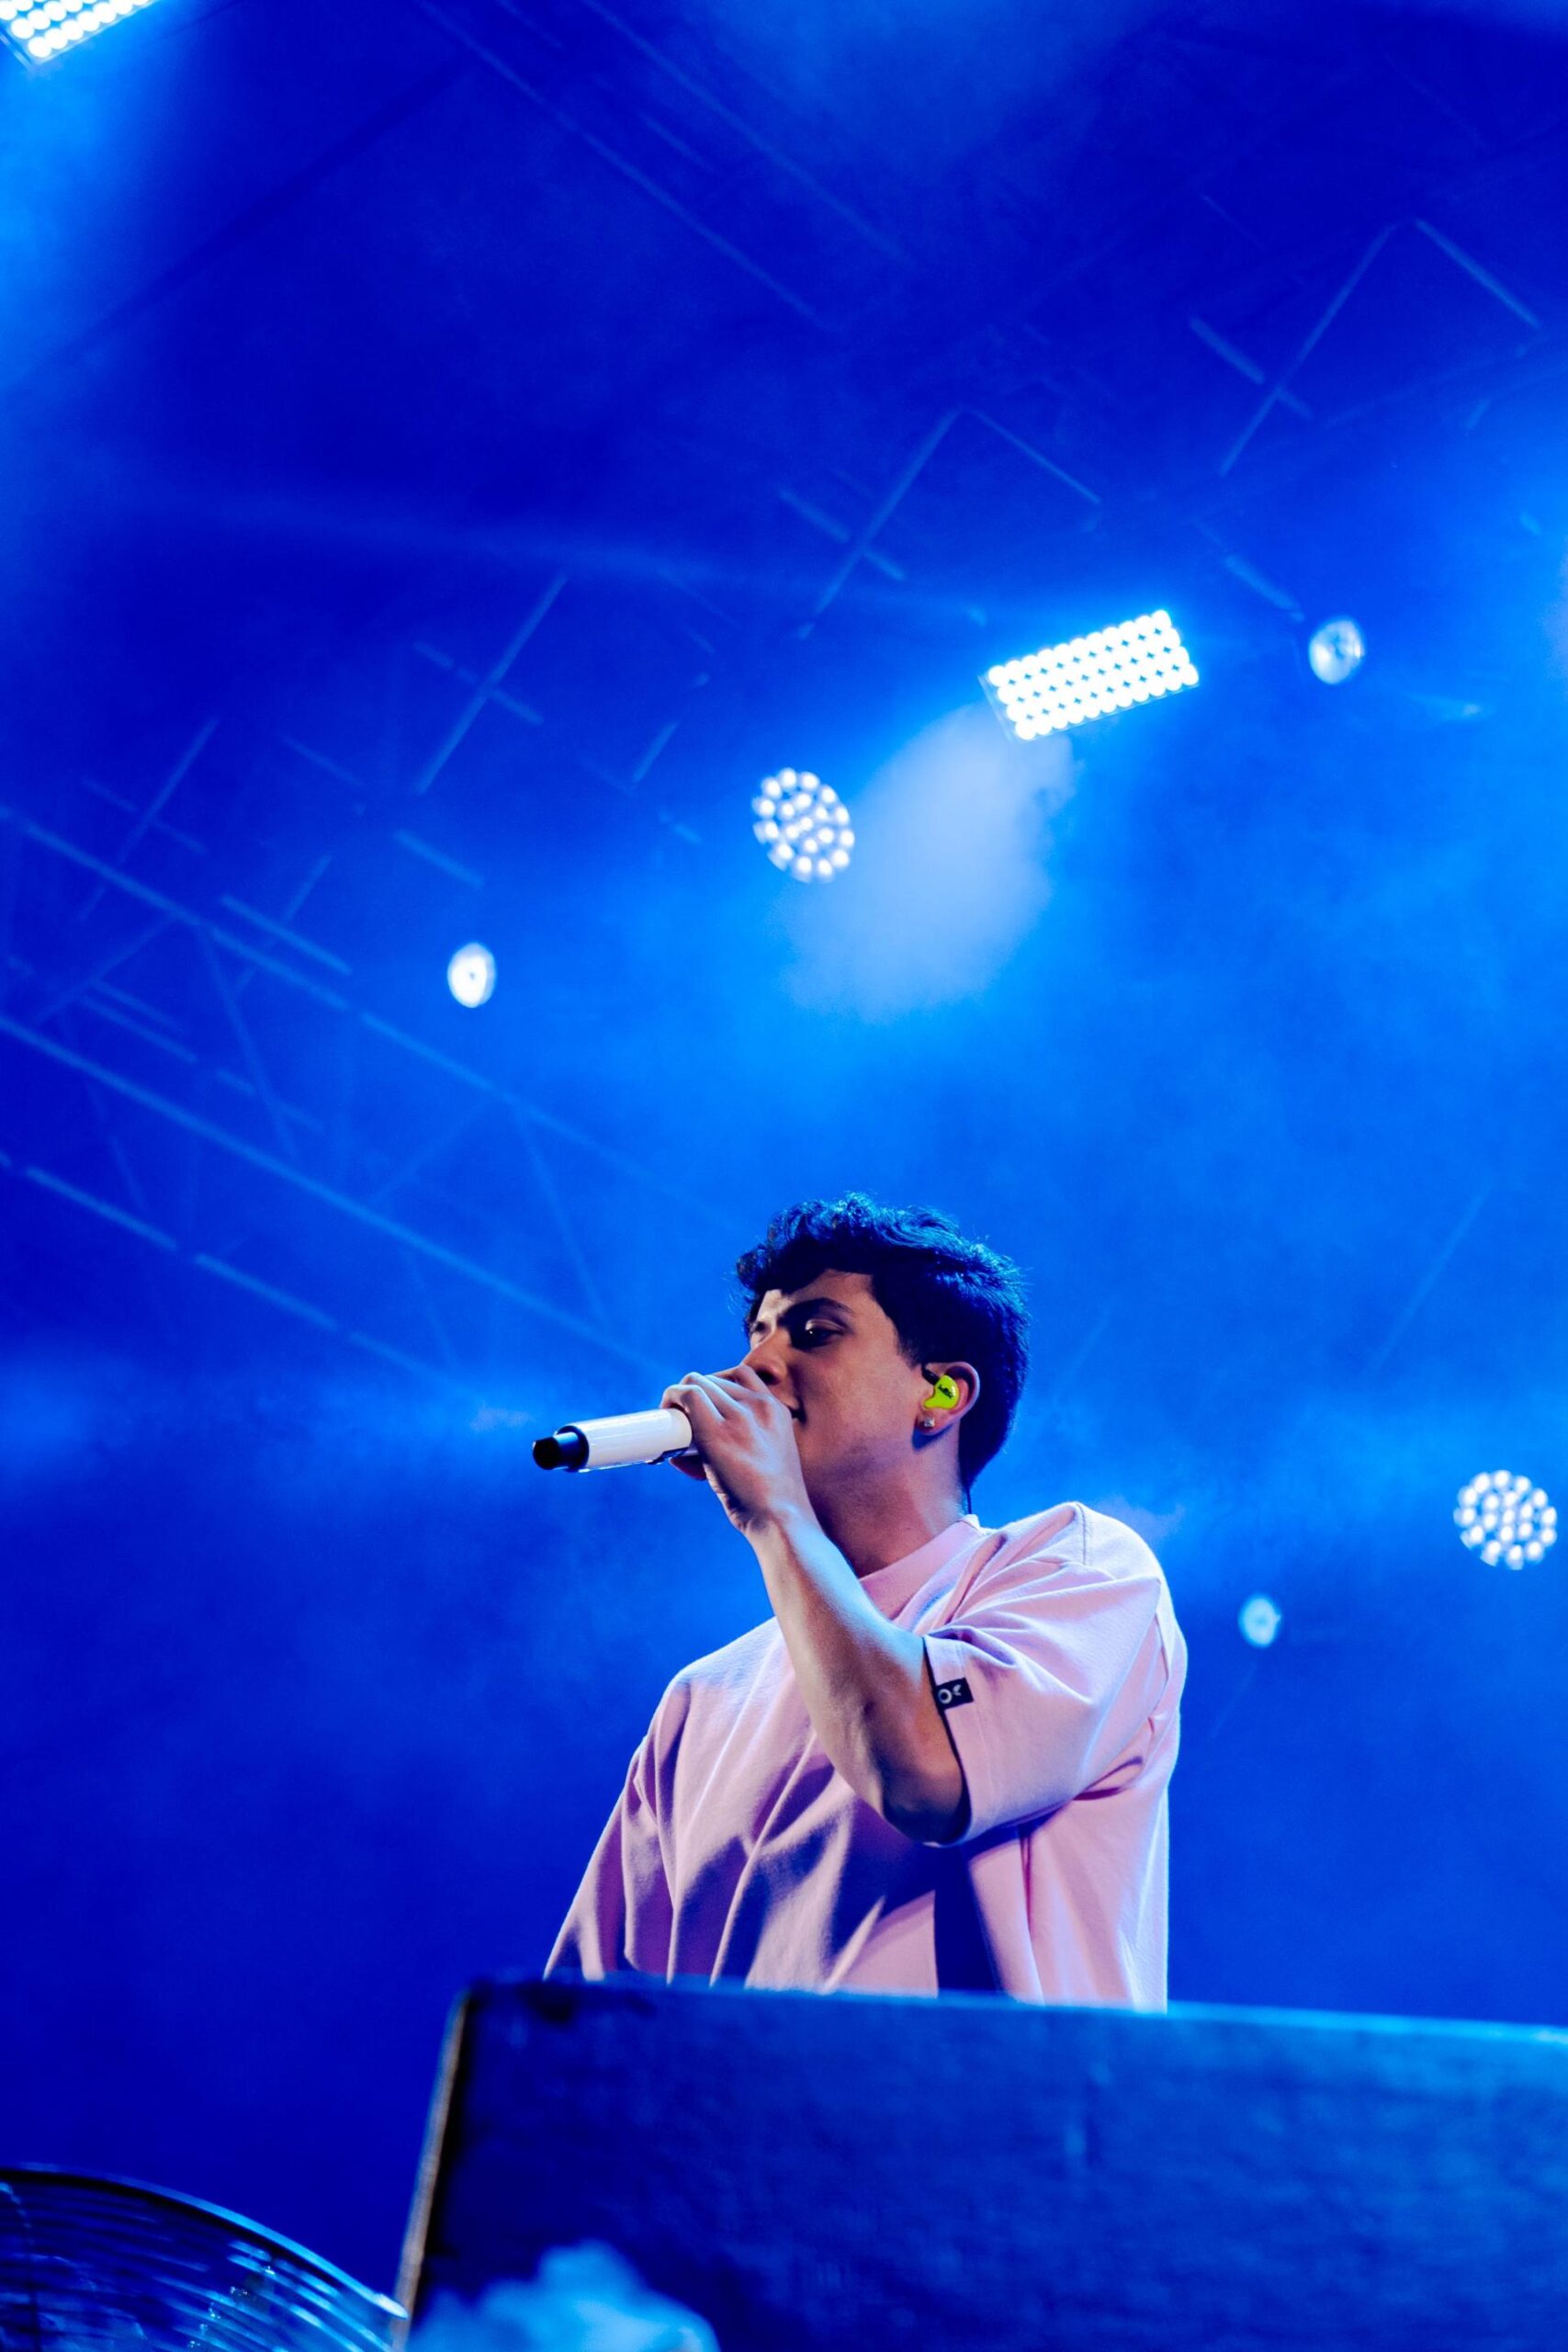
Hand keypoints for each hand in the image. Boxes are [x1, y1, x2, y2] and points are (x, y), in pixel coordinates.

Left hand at [660, 1364, 814, 1535]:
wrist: (780, 1517)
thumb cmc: (771, 1502)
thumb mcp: (770, 1458)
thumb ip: (746, 1443)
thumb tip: (695, 1450)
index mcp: (775, 1410)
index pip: (741, 1375)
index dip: (716, 1388)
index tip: (704, 1408)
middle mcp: (758, 1405)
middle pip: (713, 1379)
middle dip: (695, 1399)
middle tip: (684, 1427)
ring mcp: (738, 1416)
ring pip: (696, 1382)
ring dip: (679, 1401)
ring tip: (675, 1434)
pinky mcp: (716, 1431)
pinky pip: (687, 1395)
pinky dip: (671, 1399)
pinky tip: (664, 1416)